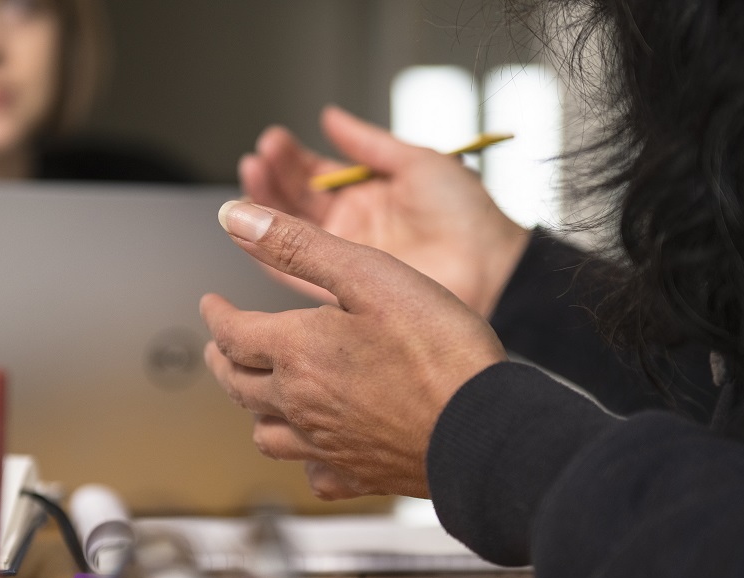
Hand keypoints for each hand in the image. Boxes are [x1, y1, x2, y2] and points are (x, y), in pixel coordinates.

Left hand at [201, 201, 508, 499]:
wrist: (483, 428)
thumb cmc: (438, 351)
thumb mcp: (368, 274)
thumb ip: (298, 245)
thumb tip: (239, 218)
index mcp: (297, 352)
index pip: (232, 333)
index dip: (216, 315)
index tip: (213, 305)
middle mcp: (301, 404)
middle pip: (238, 386)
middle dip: (222, 361)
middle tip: (220, 348)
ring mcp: (327, 445)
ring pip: (265, 434)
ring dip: (252, 410)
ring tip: (255, 395)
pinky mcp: (358, 475)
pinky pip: (313, 474)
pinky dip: (302, 459)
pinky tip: (313, 451)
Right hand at [239, 105, 530, 316]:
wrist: (491, 269)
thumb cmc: (468, 217)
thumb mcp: (417, 163)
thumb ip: (369, 144)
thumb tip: (331, 118)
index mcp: (367, 195)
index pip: (315, 173)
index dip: (292, 158)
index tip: (274, 140)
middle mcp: (351, 227)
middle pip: (296, 200)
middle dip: (272, 177)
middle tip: (258, 158)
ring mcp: (345, 259)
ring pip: (290, 231)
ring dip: (266, 206)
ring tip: (252, 178)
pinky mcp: (343, 292)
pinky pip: (295, 273)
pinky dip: (269, 252)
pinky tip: (252, 229)